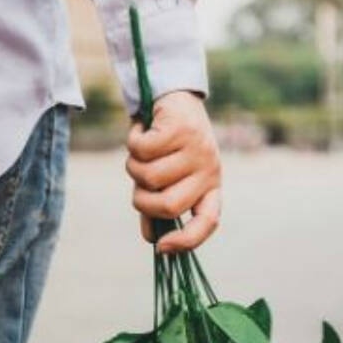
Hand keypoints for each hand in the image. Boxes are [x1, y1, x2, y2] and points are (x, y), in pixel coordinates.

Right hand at [126, 91, 221, 252]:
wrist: (173, 95)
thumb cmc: (169, 144)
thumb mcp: (169, 176)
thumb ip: (160, 204)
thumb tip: (152, 238)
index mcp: (210, 186)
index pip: (208, 221)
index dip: (187, 241)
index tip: (161, 247)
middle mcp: (209, 170)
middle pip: (169, 205)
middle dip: (142, 199)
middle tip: (137, 182)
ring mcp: (197, 149)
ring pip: (149, 177)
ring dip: (133, 166)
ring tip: (141, 151)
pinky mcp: (181, 129)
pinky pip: (142, 151)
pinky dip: (132, 141)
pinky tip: (140, 130)